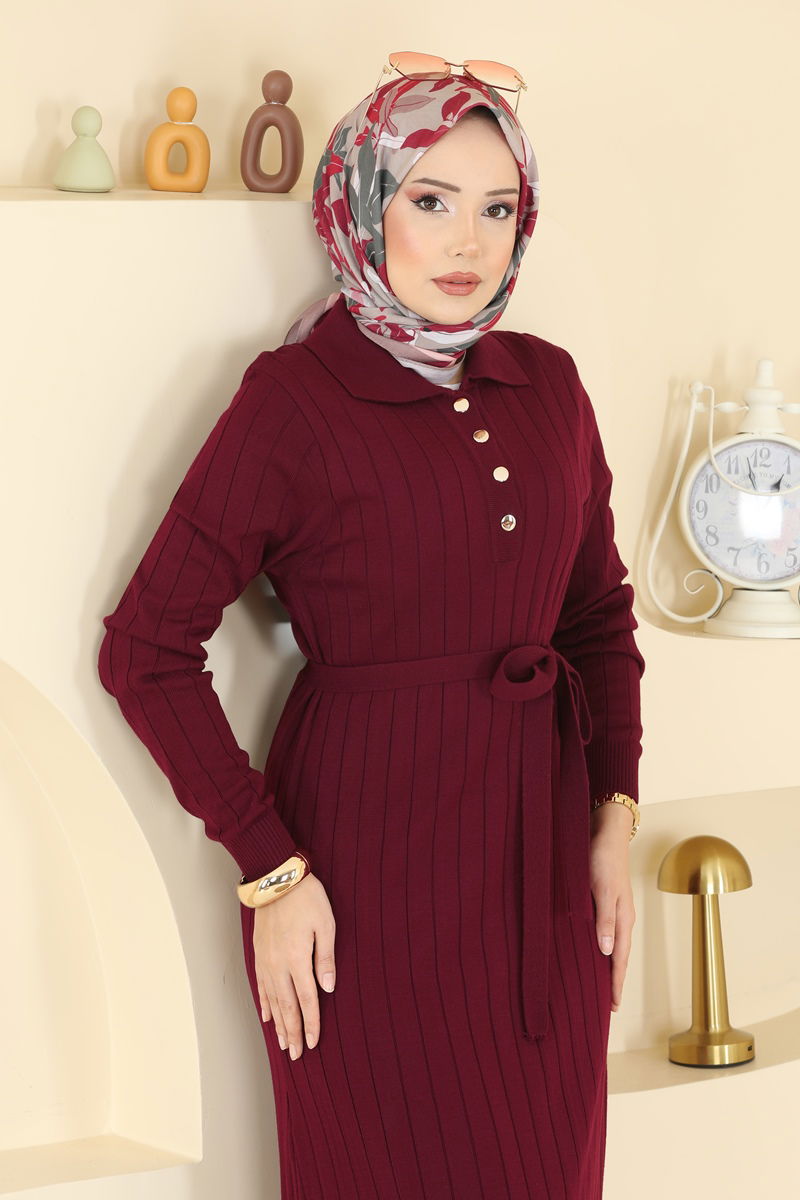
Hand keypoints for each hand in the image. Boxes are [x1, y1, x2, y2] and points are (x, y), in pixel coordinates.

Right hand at [253, 872, 335, 1058]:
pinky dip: (265, 1004)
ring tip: (284, 1043)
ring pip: (272, 1000)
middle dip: (294, 1033)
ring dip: (279, 1024)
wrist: (276, 878)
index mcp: (298, 959)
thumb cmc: (306, 898)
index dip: (311, 1024)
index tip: (314, 1043)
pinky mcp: (258, 953)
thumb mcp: (326, 924)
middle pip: (287, 1007)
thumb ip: (326, 958)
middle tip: (297, 1055)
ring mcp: (266, 960)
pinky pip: (261, 985)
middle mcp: (279, 965)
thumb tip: (328, 988)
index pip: (307, 1000)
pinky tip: (268, 1017)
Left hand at [588, 802, 635, 1012]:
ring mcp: (613, 910)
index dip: (615, 983)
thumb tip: (606, 952)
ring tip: (597, 984)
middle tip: (606, 1005)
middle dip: (612, 980)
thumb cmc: (603, 859)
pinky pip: (602, 932)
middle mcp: (620, 918)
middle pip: (617, 956)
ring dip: (605, 965)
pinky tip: (589, 950)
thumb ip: (605, 920)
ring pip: (610, 945)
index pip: (620, 959)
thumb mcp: (602, 890)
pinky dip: (598, 946)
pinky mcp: (602, 900)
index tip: (612, 1007)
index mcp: (624, 919)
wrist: (605, 831)